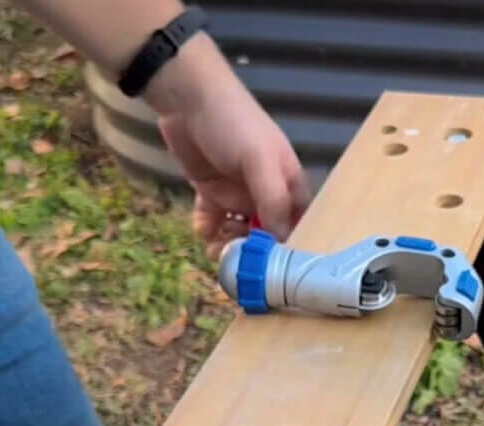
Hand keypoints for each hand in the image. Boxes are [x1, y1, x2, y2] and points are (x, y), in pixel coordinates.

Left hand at [147, 34, 311, 258]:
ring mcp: (237, 194)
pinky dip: (207, 229)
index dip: (289, 247)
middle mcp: (265, 194)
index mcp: (287, 185)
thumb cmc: (234, 123)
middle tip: (238, 261)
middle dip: (253, 252)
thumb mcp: (259, 160)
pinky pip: (212, 221)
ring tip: (216, 250)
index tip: (276, 269)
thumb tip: (281, 238)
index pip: (297, 224)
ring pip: (238, 233)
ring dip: (228, 245)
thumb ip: (272, 199)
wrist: (186, 97)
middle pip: (265, 236)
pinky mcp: (210, 192)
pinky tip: (202, 228)